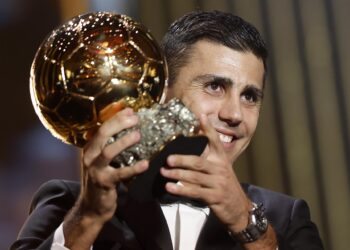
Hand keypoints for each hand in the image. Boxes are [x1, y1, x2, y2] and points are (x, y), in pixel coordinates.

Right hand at [63, 107, 148, 248]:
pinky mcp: (104, 182)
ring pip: (108, 151)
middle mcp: (89, 156)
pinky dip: (134, 168)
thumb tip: (127, 128)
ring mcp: (95, 170)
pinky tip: (145, 164)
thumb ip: (109, 146)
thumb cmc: (101, 180)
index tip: (131, 111)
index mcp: (89, 148)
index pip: (102, 127)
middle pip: (103, 134)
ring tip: (138, 135)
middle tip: (136, 119)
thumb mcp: (101, 161)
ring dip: (124, 142)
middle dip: (120, 124)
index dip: (116, 117)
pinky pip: (120, 173)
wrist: (91, 207)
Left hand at [160, 114, 249, 230]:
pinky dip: (181, 189)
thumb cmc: (224, 185)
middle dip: (182, 160)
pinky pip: (195, 192)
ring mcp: (218, 184)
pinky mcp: (214, 197)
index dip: (208, 128)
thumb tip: (188, 147)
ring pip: (194, 177)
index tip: (200, 115)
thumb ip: (207, 157)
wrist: (238, 208)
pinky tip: (170, 188)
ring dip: (177, 175)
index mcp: (221, 159)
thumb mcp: (219, 169)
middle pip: (199, 162)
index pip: (215, 141)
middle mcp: (220, 169)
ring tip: (163, 172)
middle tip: (168, 159)